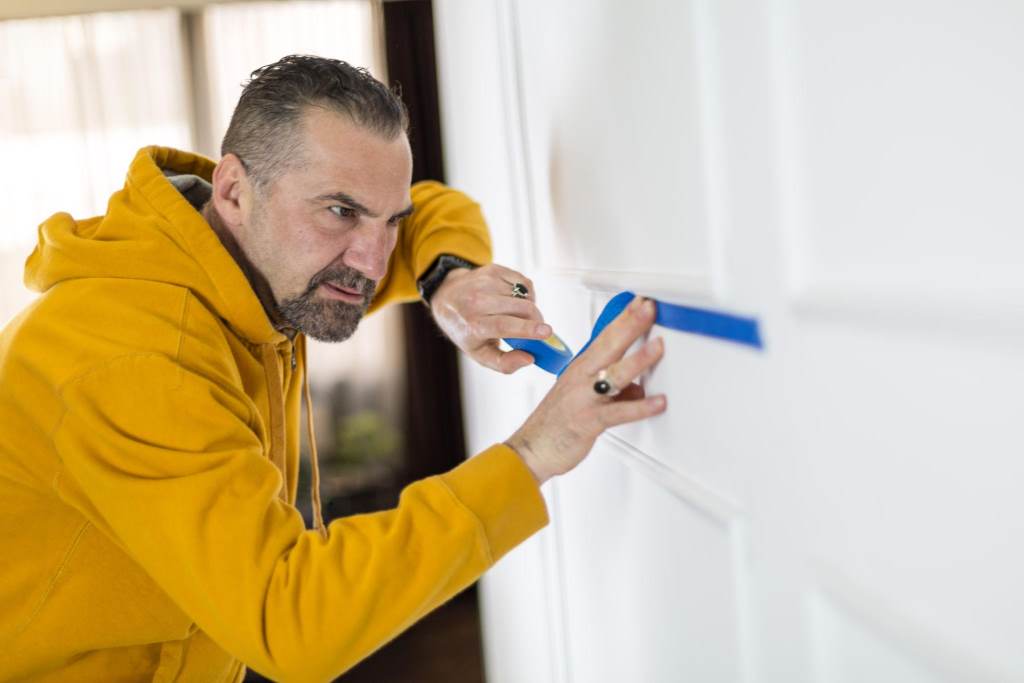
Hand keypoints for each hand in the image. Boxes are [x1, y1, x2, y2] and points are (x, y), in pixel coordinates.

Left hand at [429, 263, 550, 373]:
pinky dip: (526, 294)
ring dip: (529, 307)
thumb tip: (530, 359)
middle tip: (539, 329)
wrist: (447, 298)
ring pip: (524, 295)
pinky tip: (515, 301)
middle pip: (520, 308)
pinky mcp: (493, 270)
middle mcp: (477, 301)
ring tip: (519, 315)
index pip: (504, 326)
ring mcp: (485, 282)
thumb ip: (505, 363)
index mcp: (473, 326)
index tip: (547, 333)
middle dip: (536, 320)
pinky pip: (523, 283)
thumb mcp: (479, 354)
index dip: (527, 329)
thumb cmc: (468, 330)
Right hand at [504, 297, 666, 484]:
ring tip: (658, 347)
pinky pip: (618, 413)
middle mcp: (581, 378)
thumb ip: (614, 390)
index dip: (623, 318)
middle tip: (647, 308)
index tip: (640, 302)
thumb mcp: (584, 397)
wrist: (532, 448)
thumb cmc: (556, 422)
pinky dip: (640, 407)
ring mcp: (585, 398)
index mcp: (581, 368)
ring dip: (637, 359)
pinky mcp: (589, 421)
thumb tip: (639, 389)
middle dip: (630, 324)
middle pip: (609, 345)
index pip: (605, 336)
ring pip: (614, 375)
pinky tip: (657, 402)